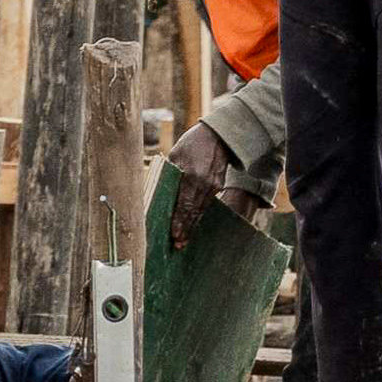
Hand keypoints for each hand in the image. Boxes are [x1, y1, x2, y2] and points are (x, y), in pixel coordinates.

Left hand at [164, 123, 254, 250]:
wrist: (219, 136)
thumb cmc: (193, 143)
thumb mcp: (177, 154)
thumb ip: (171, 173)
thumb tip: (162, 191)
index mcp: (192, 175)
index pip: (184, 203)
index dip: (179, 221)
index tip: (174, 235)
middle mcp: (204, 184)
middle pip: (193, 211)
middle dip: (185, 229)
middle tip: (178, 245)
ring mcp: (213, 186)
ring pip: (200, 211)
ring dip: (191, 226)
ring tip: (183, 241)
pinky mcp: (217, 186)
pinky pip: (206, 205)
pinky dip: (198, 216)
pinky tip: (192, 224)